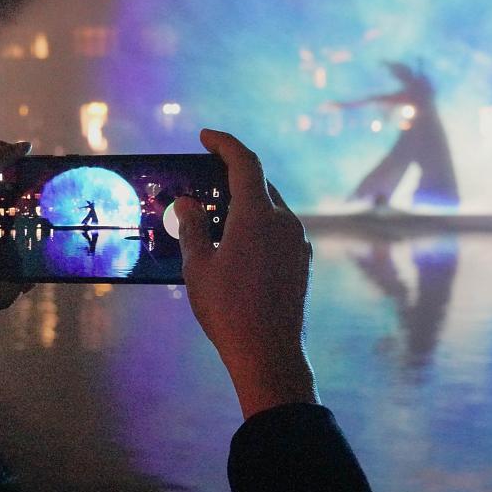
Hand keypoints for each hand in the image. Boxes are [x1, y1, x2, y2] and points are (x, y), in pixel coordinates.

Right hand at [175, 129, 318, 418]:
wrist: (270, 354)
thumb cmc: (228, 311)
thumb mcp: (198, 267)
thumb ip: (192, 227)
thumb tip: (187, 202)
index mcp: (257, 215)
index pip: (244, 162)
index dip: (225, 143)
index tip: (206, 137)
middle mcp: (285, 222)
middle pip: (259, 184)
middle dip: (231, 176)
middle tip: (203, 181)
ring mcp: (299, 242)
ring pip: (271, 208)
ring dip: (245, 204)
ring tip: (216, 217)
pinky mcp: (303, 261)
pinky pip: (280, 230)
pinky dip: (258, 225)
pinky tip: (238, 245)